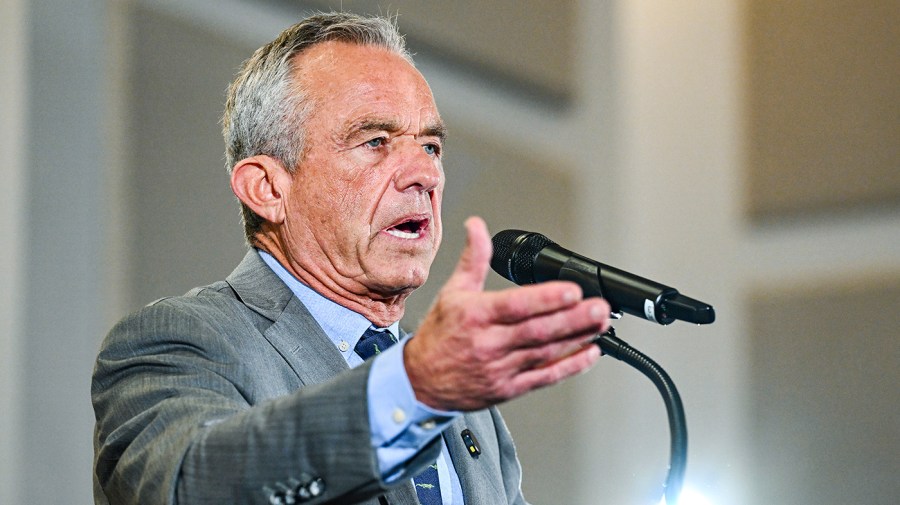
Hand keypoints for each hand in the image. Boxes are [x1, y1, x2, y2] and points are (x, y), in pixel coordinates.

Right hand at [404, 217, 609, 410]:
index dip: (547, 299)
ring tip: (602, 324)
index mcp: (475, 315)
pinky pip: (544, 378)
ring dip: (577, 338)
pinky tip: (590, 353)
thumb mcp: (452, 291)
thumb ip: (474, 259)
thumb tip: (477, 226)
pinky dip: (570, 366)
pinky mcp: (509, 388)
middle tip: (599, 307)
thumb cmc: (439, 335)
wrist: (420, 381)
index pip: (515, 306)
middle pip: (537, 330)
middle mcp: (488, 343)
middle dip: (573, 319)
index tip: (573, 290)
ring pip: (545, 353)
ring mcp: (500, 368)